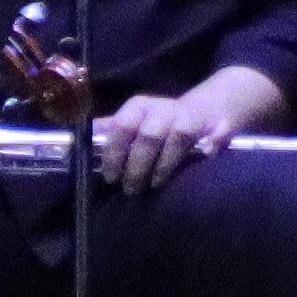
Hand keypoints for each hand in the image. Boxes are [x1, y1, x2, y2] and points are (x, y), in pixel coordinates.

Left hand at [91, 67, 282, 199]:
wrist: (206, 108)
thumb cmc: (160, 122)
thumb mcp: (133, 122)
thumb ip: (110, 132)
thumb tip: (79, 143)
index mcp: (139, 107)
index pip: (121, 126)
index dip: (115, 153)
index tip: (111, 177)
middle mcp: (163, 109)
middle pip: (149, 135)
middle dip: (138, 164)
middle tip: (131, 189)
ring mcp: (189, 117)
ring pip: (179, 135)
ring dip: (166, 162)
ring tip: (155, 184)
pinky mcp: (215, 125)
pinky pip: (216, 133)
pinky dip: (214, 141)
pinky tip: (208, 153)